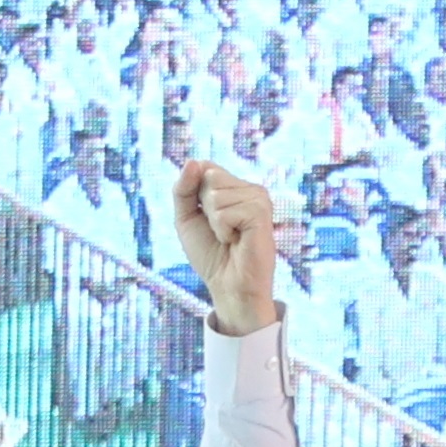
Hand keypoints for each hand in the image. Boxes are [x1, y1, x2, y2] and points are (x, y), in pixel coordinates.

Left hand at [172, 160, 282, 336]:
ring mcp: (259, 198)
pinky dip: (223, 230)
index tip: (204, 217)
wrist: (228, 285)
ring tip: (230, 237)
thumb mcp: (186, 218)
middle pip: (209, 177)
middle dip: (204, 208)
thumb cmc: (210, 254)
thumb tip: (193, 161)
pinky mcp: (261, 212)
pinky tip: (237, 241)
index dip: (194, 192)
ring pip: (215, 195)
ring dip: (214, 223)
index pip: (205, 167)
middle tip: (220, 230)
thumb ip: (184, 189)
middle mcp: (250, 189)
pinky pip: (225, 212)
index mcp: (236, 187)